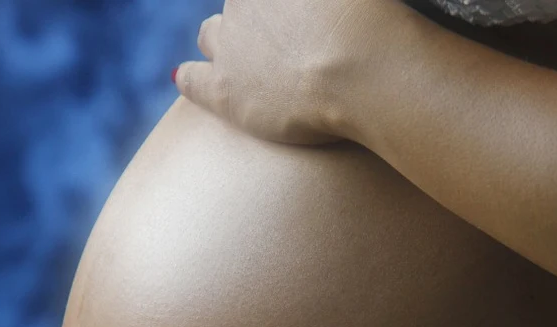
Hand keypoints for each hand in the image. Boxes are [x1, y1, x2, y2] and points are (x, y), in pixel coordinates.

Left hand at [173, 0, 407, 144]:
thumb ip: (339, 2)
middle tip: (276, 41)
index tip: (291, 19)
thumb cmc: (371, 21)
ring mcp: (231, 43)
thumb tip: (329, 5)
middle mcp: (245, 4)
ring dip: (222, 42)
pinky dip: (189, 77)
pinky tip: (185, 77)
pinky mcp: (225, 88)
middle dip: (250, 20)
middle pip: (238, 7)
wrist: (361, 65)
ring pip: (212, 35)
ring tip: (238, 60)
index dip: (276, 7)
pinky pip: (193, 79)